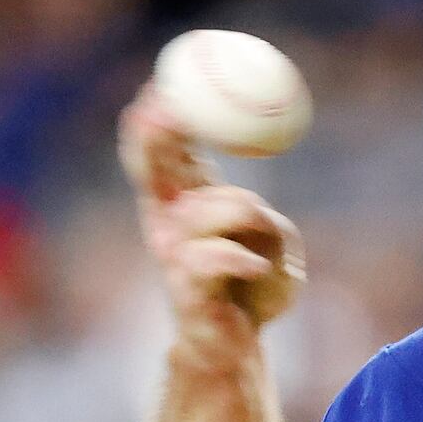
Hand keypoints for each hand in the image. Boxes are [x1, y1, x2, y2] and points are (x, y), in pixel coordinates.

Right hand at [119, 89, 304, 334]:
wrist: (236, 347)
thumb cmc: (253, 285)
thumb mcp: (268, 234)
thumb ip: (259, 206)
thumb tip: (272, 185)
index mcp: (179, 202)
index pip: (156, 146)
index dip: (157, 109)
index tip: (169, 74)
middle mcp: (165, 222)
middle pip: (150, 165)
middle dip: (157, 130)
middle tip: (172, 105)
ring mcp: (171, 254)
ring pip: (213, 208)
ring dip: (251, 217)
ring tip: (268, 247)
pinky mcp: (187, 287)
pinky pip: (221, 257)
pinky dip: (246, 259)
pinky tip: (256, 270)